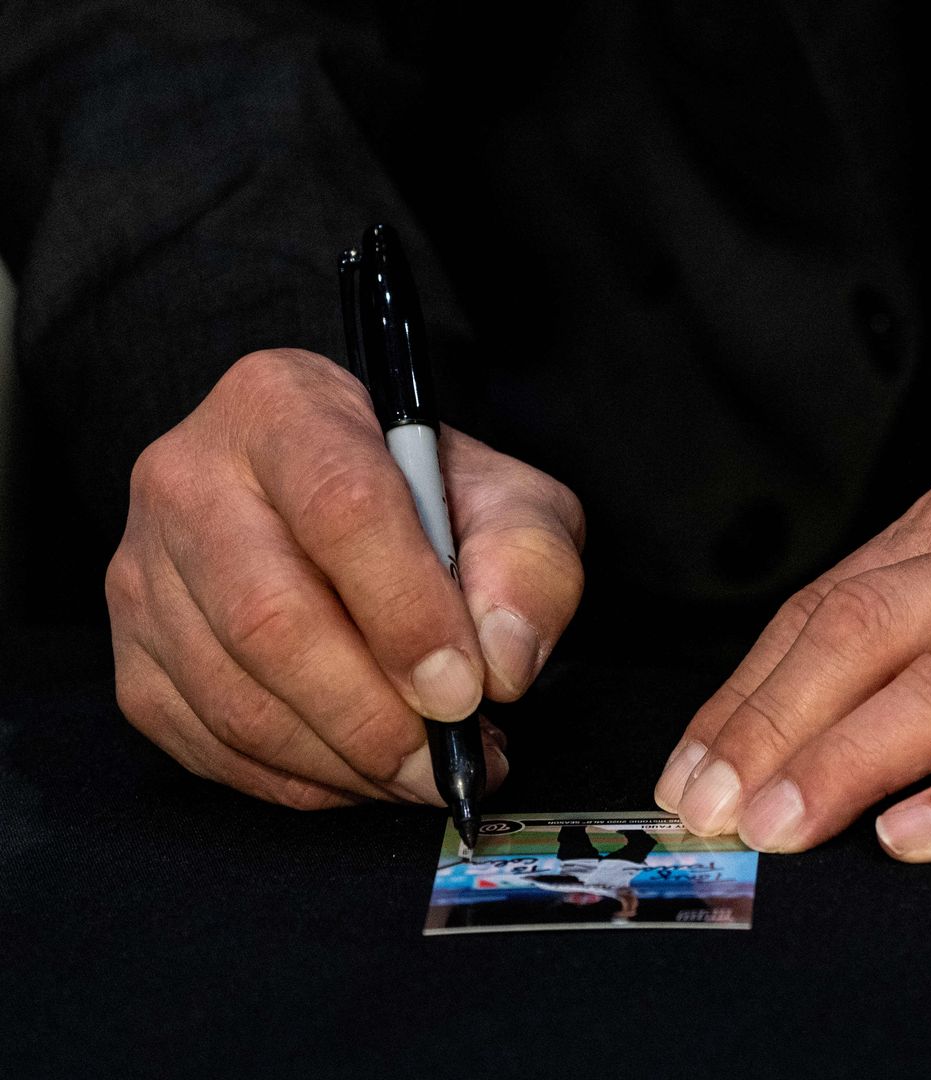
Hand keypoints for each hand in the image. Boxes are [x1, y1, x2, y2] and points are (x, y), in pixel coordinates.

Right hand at [107, 349, 584, 808]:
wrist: (355, 511)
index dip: (407, 613)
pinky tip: (363, 770)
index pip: (340, 508)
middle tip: (447, 758)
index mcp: (284, 406)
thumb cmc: (430, 502)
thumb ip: (528, 568)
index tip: (464, 689)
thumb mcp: (513, 505)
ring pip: (234, 697)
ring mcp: (145, 572)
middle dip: (373, 714)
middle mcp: (189, 478)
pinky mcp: (133, 657)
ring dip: (344, 759)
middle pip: (269, 618)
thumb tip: (500, 661)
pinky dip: (299, 780)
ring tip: (424, 770)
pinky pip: (209, 745)